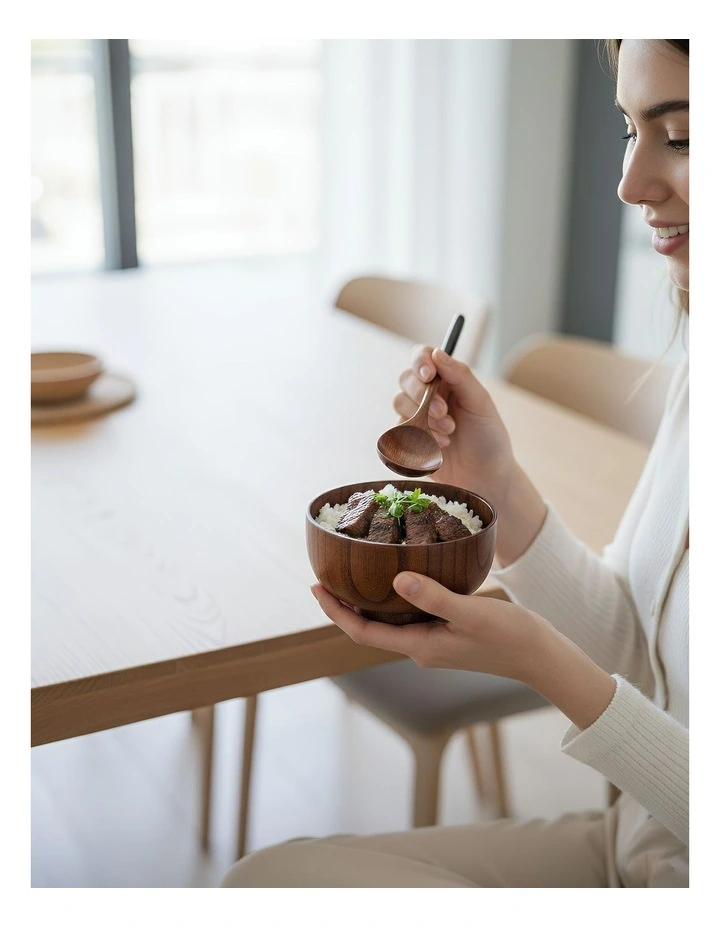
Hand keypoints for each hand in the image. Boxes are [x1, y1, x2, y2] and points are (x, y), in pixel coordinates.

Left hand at [313, 573, 616, 730]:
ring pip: (389, 622)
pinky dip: (394, 598)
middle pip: (369, 628)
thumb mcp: (471, 613)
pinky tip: (396, 577)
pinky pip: (409, 617)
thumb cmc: (509, 636)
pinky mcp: (446, 634)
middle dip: (344, 605)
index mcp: (419, 647)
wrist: (541, 657)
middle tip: (325, 575)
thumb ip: (434, 597)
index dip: (335, 612)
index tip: (315, 587)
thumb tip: (395, 581)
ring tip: (351, 573)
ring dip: (367, 602)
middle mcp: (420, 648)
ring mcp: (433, 642)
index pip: (362, 632)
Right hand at [395, 346, 546, 564]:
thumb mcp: (481, 403)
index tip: (429, 375)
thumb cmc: (489, 439)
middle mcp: (429, 395)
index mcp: (448, 380)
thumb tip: (436, 352)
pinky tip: (438, 449)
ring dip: (424, 419)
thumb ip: (461, 376)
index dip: (419, 362)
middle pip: (406, 379)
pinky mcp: (408, 440)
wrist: (486, 480)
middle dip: (423, 396)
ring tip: (449, 434)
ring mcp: (417, 417)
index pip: (422, 357)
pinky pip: (397, 430)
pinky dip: (417, 438)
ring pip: (399, 404)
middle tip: (445, 414)